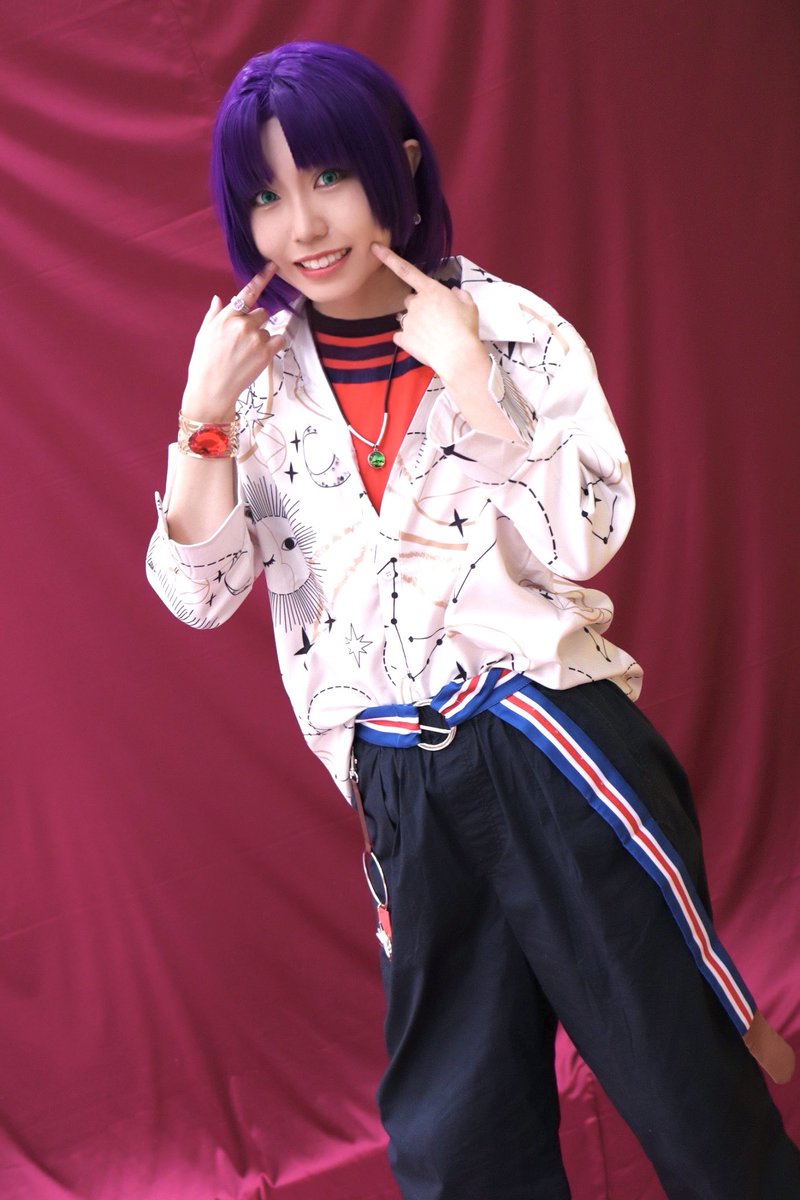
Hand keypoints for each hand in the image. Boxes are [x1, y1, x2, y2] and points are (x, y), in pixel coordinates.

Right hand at [181, 266, 285, 420]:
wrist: (211, 389)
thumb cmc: (204, 362)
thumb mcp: (204, 334)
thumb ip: (214, 315)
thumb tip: (218, 299)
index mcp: (226, 317)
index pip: (247, 293)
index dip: (262, 278)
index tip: (273, 266)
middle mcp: (242, 324)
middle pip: (262, 313)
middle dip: (257, 323)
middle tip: (244, 340)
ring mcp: (256, 339)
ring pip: (268, 329)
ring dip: (263, 337)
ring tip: (247, 353)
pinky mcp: (266, 353)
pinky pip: (279, 340)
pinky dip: (273, 345)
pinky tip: (259, 355)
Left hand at [371, 244, 518, 442]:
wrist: (457, 354)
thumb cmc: (465, 328)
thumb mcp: (470, 306)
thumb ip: (460, 296)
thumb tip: (454, 293)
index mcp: (430, 290)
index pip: (406, 270)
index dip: (388, 258)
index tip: (374, 247)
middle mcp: (415, 302)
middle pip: (411, 300)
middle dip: (419, 307)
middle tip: (435, 320)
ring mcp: (407, 321)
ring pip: (406, 319)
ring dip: (416, 324)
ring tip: (432, 335)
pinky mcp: (403, 338)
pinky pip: (401, 336)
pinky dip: (409, 340)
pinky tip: (422, 345)